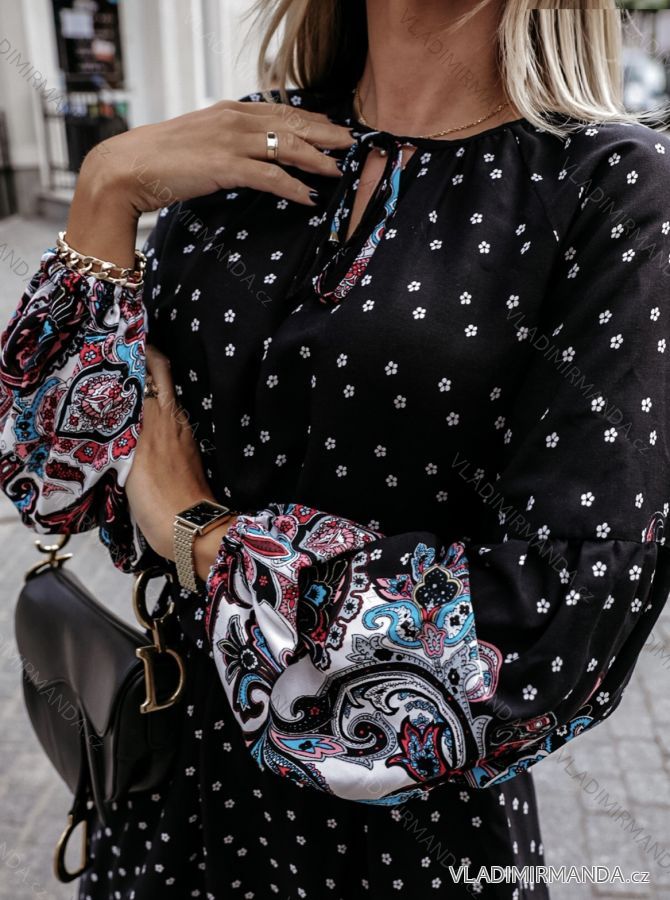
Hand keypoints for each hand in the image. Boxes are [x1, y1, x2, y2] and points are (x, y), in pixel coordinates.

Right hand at [80, 98, 352, 214]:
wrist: (127, 168)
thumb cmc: (161, 160)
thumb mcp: (200, 142)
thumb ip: (227, 143)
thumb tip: (248, 156)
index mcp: (229, 111)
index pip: (280, 112)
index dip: (311, 120)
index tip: (333, 128)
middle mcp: (234, 120)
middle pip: (292, 124)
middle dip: (325, 134)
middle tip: (351, 144)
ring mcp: (230, 142)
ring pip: (287, 147)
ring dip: (317, 160)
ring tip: (338, 171)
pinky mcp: (225, 167)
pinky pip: (270, 177)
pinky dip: (292, 187)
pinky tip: (308, 198)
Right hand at [125, 343, 222, 562]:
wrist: (189, 528)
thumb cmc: (157, 498)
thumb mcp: (132, 461)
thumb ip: (124, 430)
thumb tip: (116, 404)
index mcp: (160, 416)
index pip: (152, 369)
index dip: (138, 352)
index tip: (118, 342)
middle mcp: (174, 419)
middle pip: (162, 376)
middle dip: (146, 361)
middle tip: (123, 355)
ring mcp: (183, 435)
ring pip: (165, 399)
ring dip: (148, 388)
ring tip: (122, 386)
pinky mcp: (187, 452)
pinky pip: (168, 420)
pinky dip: (154, 412)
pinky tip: (138, 421)